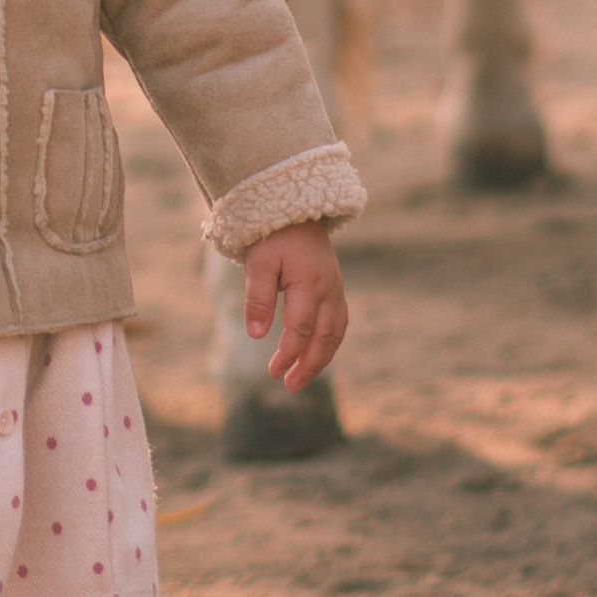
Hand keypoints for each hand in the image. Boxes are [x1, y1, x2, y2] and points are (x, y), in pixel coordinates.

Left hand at [243, 222, 346, 391]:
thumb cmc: (272, 237)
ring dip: (321, 358)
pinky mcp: (336, 288)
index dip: (288, 353)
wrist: (295, 210)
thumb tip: (256, 336)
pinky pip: (339, 322)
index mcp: (309, 283)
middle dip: (308, 365)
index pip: (301, 328)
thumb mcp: (258, 263)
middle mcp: (329, 288)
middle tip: (290, 385)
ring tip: (301, 377)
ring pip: (335, 332)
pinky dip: (329, 342)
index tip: (273, 372)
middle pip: (324, 337)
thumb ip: (258, 298)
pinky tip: (316, 354)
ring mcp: (336, 288)